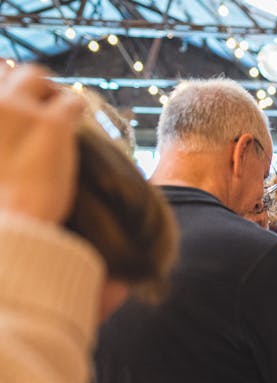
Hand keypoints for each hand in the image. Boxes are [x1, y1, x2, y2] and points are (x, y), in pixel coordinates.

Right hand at [0, 64, 84, 222]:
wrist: (9, 227)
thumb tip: (7, 141)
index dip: (3, 87)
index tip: (15, 103)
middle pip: (7, 69)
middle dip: (25, 84)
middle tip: (40, 104)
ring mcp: (18, 108)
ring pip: (37, 75)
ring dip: (49, 90)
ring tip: (59, 111)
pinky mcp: (51, 123)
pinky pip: (71, 99)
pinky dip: (76, 108)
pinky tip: (78, 122)